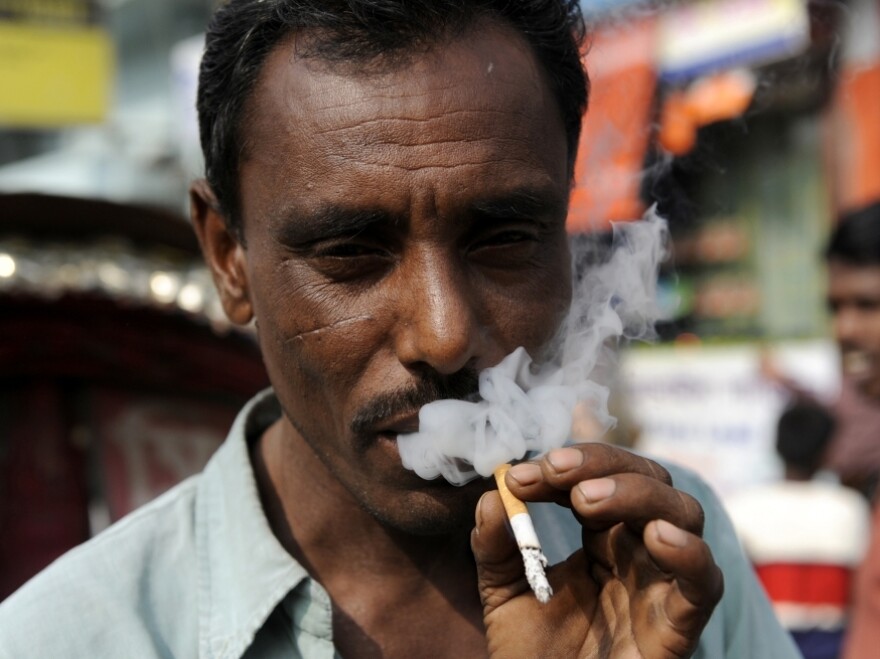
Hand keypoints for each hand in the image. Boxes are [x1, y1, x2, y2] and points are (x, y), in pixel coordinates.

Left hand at [471, 443, 722, 657]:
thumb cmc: (532, 653)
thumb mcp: (502, 591)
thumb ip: (495, 546)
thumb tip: (491, 497)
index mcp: (603, 536)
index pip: (601, 476)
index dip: (569, 463)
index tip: (519, 474)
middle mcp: (639, 551)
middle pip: (650, 480)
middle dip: (604, 464)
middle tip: (556, 470)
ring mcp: (662, 584)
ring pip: (684, 514)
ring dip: (639, 493)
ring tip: (587, 499)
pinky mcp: (678, 625)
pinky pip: (705, 582)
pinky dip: (688, 552)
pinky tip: (656, 536)